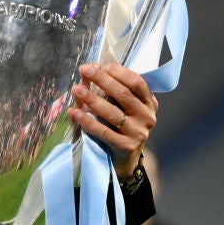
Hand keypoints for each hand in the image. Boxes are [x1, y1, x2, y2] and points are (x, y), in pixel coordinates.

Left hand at [68, 63, 157, 179]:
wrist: (126, 158)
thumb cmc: (121, 126)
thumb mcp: (121, 106)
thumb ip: (109, 90)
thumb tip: (91, 69)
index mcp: (149, 102)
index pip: (137, 82)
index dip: (118, 72)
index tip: (100, 66)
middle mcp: (147, 116)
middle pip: (123, 94)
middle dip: (102, 80)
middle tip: (85, 70)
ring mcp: (138, 133)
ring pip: (112, 113)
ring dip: (92, 99)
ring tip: (76, 89)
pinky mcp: (126, 146)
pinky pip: (104, 131)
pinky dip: (87, 121)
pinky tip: (74, 113)